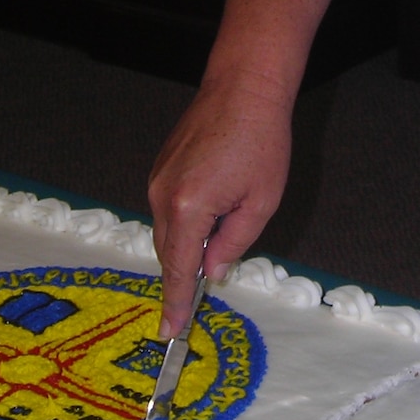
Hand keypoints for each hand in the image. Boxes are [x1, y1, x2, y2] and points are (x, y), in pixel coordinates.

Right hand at [147, 72, 291, 334]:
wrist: (243, 87)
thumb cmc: (261, 141)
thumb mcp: (260, 202)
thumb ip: (233, 243)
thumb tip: (212, 271)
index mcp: (189, 208)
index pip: (178, 269)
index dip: (175, 303)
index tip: (169, 333)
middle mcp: (163, 195)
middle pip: (168, 252)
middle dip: (183, 275)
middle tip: (198, 299)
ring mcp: (157, 180)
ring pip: (166, 231)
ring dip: (186, 245)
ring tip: (216, 243)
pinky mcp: (160, 168)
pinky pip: (167, 209)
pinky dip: (183, 223)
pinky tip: (210, 215)